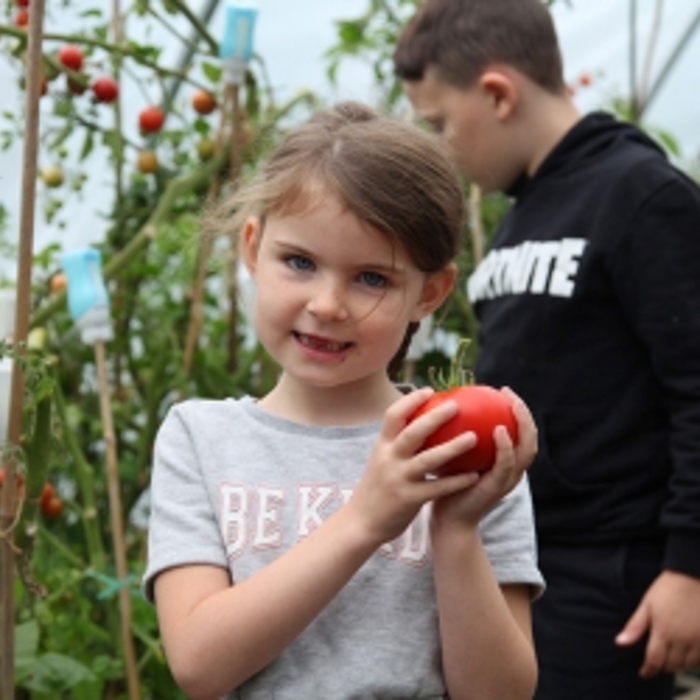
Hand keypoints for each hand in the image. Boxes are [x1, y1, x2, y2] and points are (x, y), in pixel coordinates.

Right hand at [347, 387, 480, 545]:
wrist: (360, 523)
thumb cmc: (376, 489)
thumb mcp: (380, 461)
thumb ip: (396, 445)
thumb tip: (419, 425)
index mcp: (382, 447)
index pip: (392, 416)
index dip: (410, 401)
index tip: (429, 391)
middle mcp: (389, 459)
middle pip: (413, 432)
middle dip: (435, 416)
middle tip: (455, 405)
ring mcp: (398, 479)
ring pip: (428, 459)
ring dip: (453, 447)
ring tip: (473, 437)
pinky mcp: (409, 499)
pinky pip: (437, 488)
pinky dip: (456, 481)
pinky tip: (474, 476)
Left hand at [432, 386, 537, 528]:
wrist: (447, 520)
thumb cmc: (448, 485)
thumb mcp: (454, 456)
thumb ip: (457, 436)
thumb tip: (444, 404)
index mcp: (505, 462)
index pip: (519, 432)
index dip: (517, 410)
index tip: (502, 390)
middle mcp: (512, 470)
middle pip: (530, 437)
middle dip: (524, 413)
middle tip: (509, 393)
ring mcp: (507, 480)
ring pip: (526, 450)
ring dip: (523, 426)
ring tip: (513, 406)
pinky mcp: (498, 489)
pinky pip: (506, 465)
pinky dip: (506, 447)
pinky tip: (499, 430)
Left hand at [616, 570, 699, 676]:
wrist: (692, 576)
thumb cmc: (667, 589)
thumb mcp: (646, 605)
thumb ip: (635, 627)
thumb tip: (620, 643)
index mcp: (664, 632)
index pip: (655, 661)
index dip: (648, 670)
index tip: (644, 673)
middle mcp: (683, 639)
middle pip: (671, 665)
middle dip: (661, 666)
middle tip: (655, 662)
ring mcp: (699, 640)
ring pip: (687, 665)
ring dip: (677, 664)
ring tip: (670, 656)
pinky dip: (692, 660)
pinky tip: (686, 652)